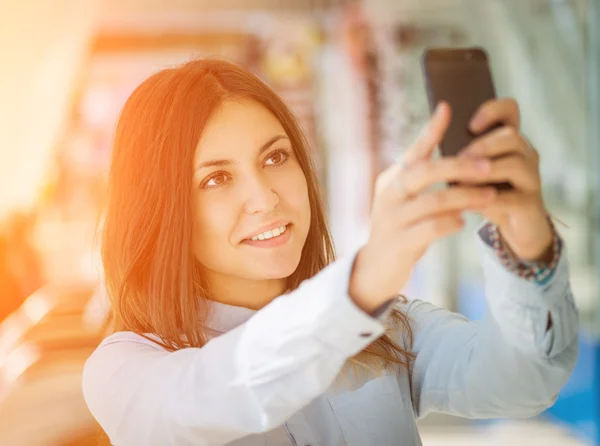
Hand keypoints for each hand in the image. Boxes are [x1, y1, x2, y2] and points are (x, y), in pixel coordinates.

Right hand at [349, 102, 497, 312]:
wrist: (376, 267)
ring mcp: (391, 219)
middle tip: (489, 164)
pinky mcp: (399, 242)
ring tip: (489, 195)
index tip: (448, 107)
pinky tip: (464, 222)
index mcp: (391, 180)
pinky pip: (429, 229)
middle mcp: (388, 195)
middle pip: (424, 171)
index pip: (413, 152)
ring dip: (464, 196)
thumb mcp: (406, 201)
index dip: (431, 130)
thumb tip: (460, 160)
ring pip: (432, 201)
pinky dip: (449, 223)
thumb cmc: (400, 228)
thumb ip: (424, 182)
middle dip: (459, 165)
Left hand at [461, 98, 552, 260]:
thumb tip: (432, 139)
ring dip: (485, 171)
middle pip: (511, 136)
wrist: (514, 227)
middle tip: (460, 158)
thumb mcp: (473, 171)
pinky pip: (511, 197)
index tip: (471, 124)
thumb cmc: (488, 193)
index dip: (492, 110)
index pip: (510, 110)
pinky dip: (487, 200)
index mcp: (509, 140)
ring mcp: (531, 178)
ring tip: (462, 181)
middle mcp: (525, 154)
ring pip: (515, 164)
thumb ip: (462, 154)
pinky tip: (468, 204)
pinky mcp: (530, 203)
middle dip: (483, 146)